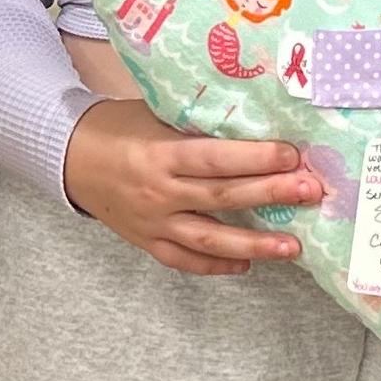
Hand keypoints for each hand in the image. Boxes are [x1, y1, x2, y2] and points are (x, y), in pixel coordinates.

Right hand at [62, 97, 326, 275]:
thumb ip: (197, 125)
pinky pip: (186, 260)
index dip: (255, 159)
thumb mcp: (155, 114)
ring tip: (293, 246)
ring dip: (254, 244)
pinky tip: (247, 264)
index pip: (215, 159)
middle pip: (222, 198)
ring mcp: (153, 223)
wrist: (69, 157)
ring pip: (209, 240)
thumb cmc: (119, 126)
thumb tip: (253, 122)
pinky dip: (217, 266)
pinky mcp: (147, 242)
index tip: (292, 156)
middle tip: (311, 192)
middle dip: (270, 195)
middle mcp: (159, 193)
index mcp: (161, 154)